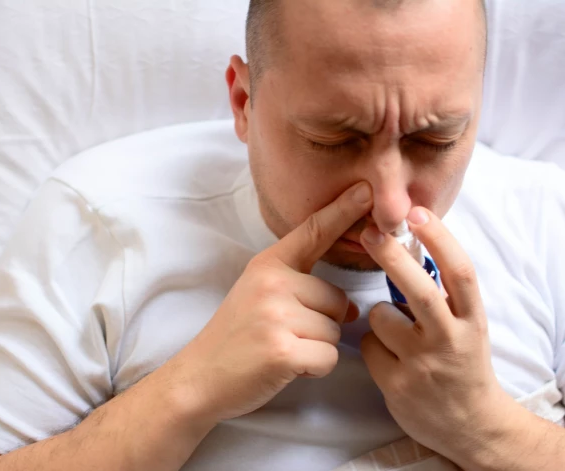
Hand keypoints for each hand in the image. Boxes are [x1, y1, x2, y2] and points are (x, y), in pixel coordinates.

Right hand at [168, 182, 372, 423]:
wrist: (199, 377)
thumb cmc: (235, 336)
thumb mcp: (258, 293)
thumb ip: (301, 288)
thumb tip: (352, 308)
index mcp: (267, 264)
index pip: (313, 231)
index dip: (343, 209)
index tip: (368, 188)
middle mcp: (272, 283)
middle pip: (337, 298)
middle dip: (322, 323)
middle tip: (286, 334)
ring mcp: (275, 316)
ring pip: (335, 329)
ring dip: (318, 347)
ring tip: (283, 348)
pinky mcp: (282, 351)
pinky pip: (329, 357)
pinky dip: (315, 369)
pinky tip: (286, 367)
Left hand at [359, 207, 514, 461]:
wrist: (471, 425)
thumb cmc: (462, 362)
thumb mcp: (466, 325)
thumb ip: (445, 294)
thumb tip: (409, 245)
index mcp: (472, 320)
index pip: (461, 274)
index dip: (440, 239)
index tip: (418, 212)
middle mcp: (451, 340)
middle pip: (419, 291)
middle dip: (392, 257)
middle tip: (371, 231)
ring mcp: (423, 364)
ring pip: (381, 317)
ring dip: (378, 315)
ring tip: (394, 332)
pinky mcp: (397, 384)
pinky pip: (368, 346)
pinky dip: (372, 344)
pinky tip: (389, 358)